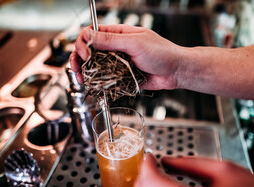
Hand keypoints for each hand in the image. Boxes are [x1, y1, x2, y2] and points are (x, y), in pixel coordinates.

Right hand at [69, 24, 183, 89]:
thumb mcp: (135, 43)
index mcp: (118, 34)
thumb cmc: (162, 52)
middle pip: (89, 51)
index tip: (85, 55)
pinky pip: (106, 79)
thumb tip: (89, 36)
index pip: (91, 34)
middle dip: (79, 59)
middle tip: (77, 69)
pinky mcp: (122, 77)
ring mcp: (118, 63)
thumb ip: (111, 40)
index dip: (83, 43)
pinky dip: (98, 83)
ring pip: (96, 67)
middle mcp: (115, 48)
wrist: (176, 71)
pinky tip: (93, 86)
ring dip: (86, 73)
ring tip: (82, 80)